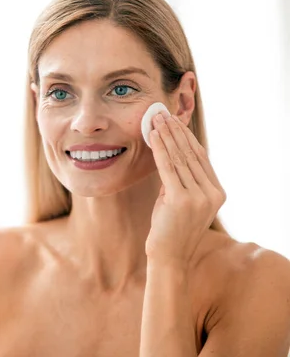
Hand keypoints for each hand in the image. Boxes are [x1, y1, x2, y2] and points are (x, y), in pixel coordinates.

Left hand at [146, 113, 225, 265]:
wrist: (168, 257)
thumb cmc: (170, 229)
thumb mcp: (180, 201)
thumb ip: (180, 181)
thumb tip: (169, 155)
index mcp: (217, 193)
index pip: (202, 157)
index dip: (187, 137)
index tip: (175, 121)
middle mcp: (212, 193)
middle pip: (192, 154)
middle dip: (175, 131)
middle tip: (162, 113)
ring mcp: (199, 197)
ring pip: (180, 158)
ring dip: (166, 135)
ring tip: (156, 120)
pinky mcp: (181, 200)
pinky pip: (168, 168)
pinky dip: (160, 149)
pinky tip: (154, 136)